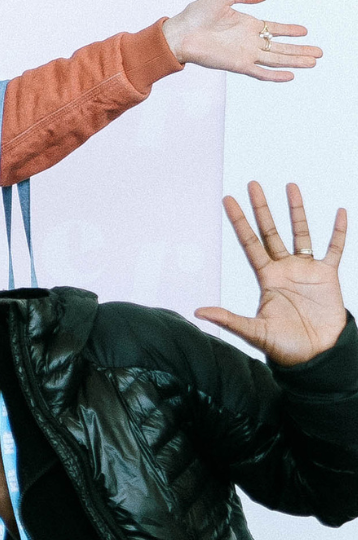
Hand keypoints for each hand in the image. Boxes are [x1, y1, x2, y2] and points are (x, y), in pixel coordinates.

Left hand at [161, 0, 320, 82]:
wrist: (178, 33)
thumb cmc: (195, 14)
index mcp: (247, 26)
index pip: (274, 29)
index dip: (290, 30)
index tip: (305, 31)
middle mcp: (248, 41)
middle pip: (281, 47)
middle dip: (300, 50)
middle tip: (319, 52)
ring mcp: (244, 53)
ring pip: (276, 59)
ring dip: (295, 61)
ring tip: (314, 62)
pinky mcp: (237, 64)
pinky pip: (260, 72)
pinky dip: (275, 75)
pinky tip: (290, 75)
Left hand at [197, 182, 347, 365]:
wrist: (317, 355)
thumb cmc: (285, 346)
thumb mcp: (255, 331)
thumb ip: (229, 319)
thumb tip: (199, 311)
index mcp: (266, 277)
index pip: (249, 243)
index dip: (239, 222)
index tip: (228, 200)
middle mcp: (284, 268)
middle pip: (270, 231)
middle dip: (262, 208)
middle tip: (253, 184)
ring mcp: (307, 270)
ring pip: (301, 232)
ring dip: (296, 211)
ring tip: (291, 186)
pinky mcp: (329, 276)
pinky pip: (334, 249)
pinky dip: (338, 232)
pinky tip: (340, 212)